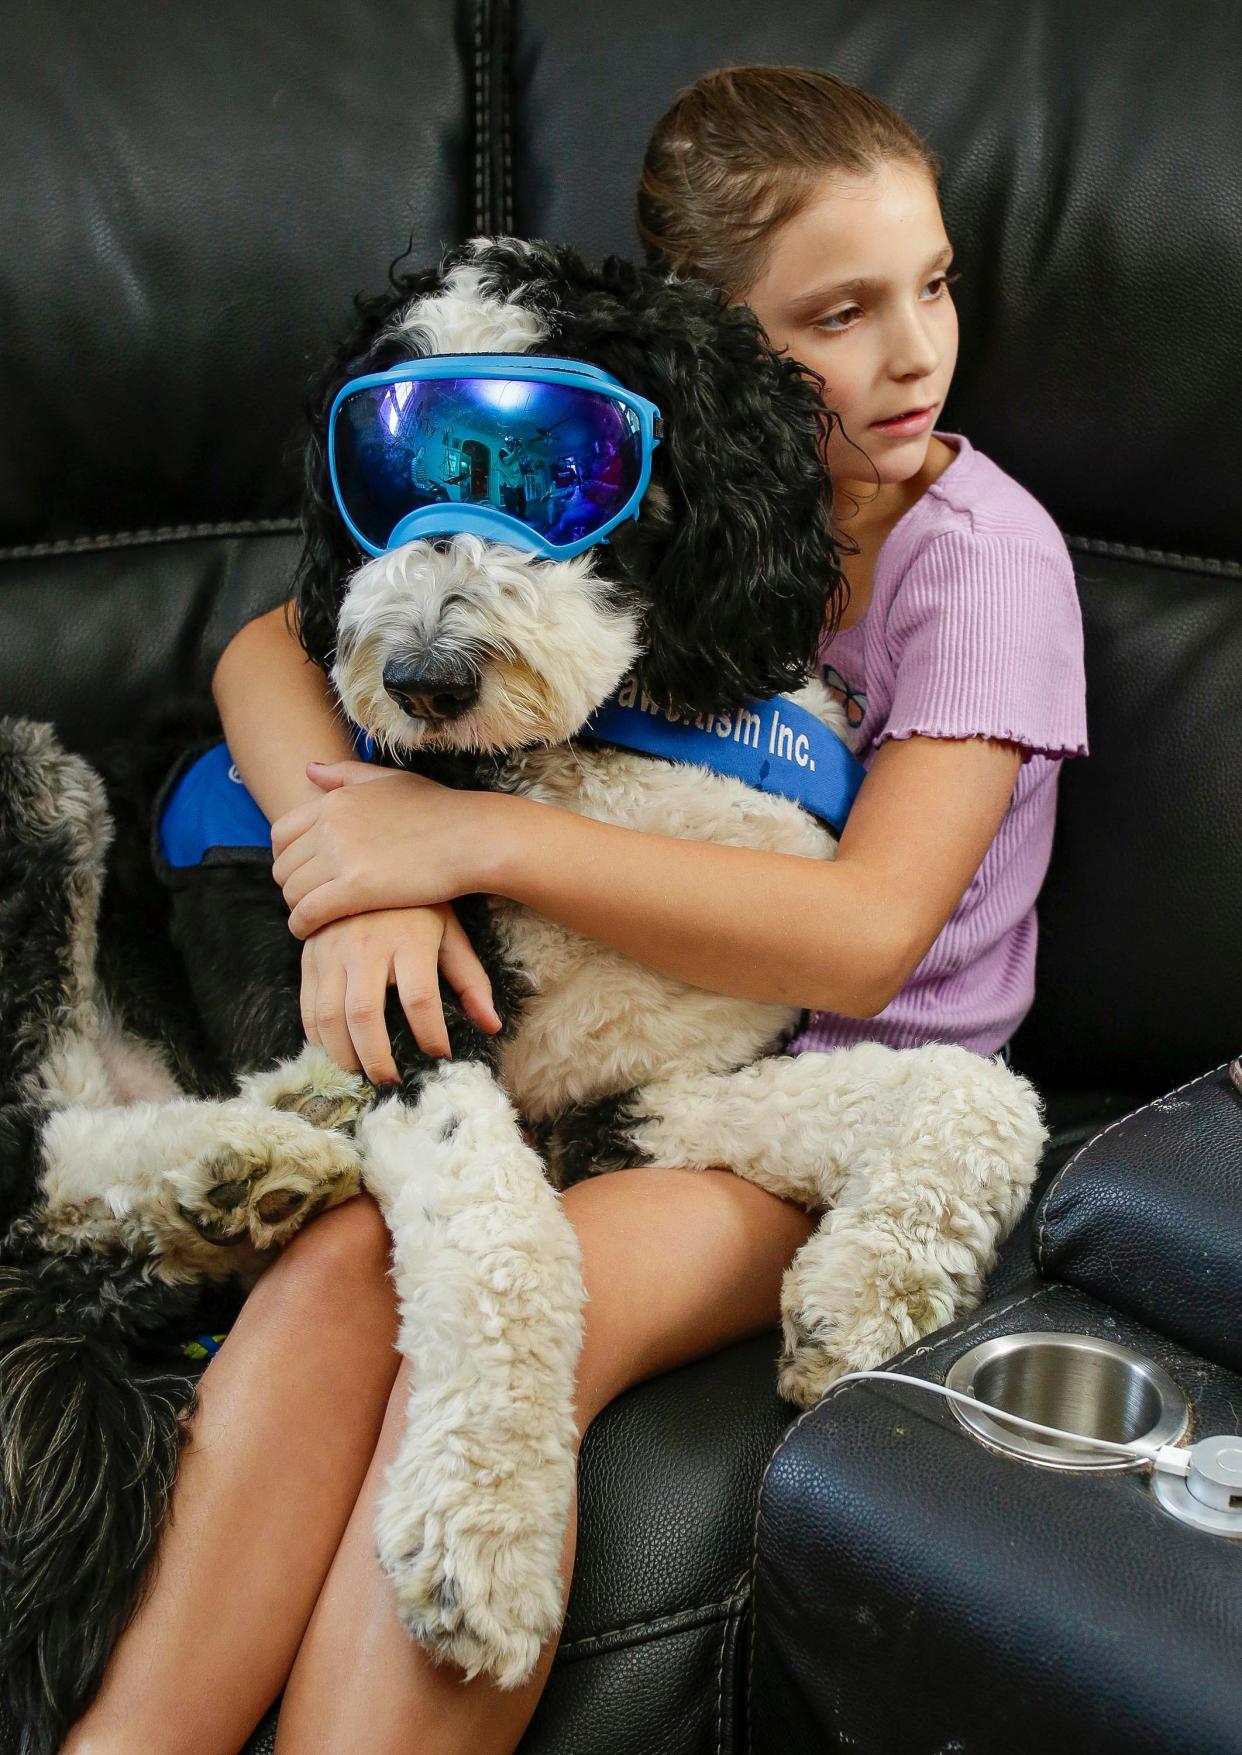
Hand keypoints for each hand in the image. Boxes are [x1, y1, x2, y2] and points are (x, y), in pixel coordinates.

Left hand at [270, 759, 498, 937]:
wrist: (472, 837)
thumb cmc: (440, 809)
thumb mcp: (391, 780)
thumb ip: (345, 775)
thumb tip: (308, 770)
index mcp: (335, 800)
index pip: (281, 833)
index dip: (287, 858)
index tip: (303, 873)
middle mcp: (330, 825)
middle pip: (284, 865)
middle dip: (292, 885)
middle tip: (310, 900)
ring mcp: (341, 856)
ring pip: (292, 892)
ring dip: (298, 908)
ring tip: (315, 918)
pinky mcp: (355, 889)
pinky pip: (308, 913)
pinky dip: (302, 926)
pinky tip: (312, 933)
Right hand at [300, 904, 501, 1079]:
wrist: (367, 860)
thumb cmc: (417, 904)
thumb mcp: (449, 932)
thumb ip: (470, 980)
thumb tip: (492, 1026)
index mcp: (409, 939)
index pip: (420, 999)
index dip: (431, 1035)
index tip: (440, 1056)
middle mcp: (367, 945)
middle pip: (365, 1014)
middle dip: (376, 1058)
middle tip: (389, 1081)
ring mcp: (332, 949)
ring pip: (328, 1015)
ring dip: (341, 1054)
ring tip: (359, 1075)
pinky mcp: (309, 953)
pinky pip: (307, 1004)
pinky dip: (316, 1036)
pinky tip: (332, 1052)